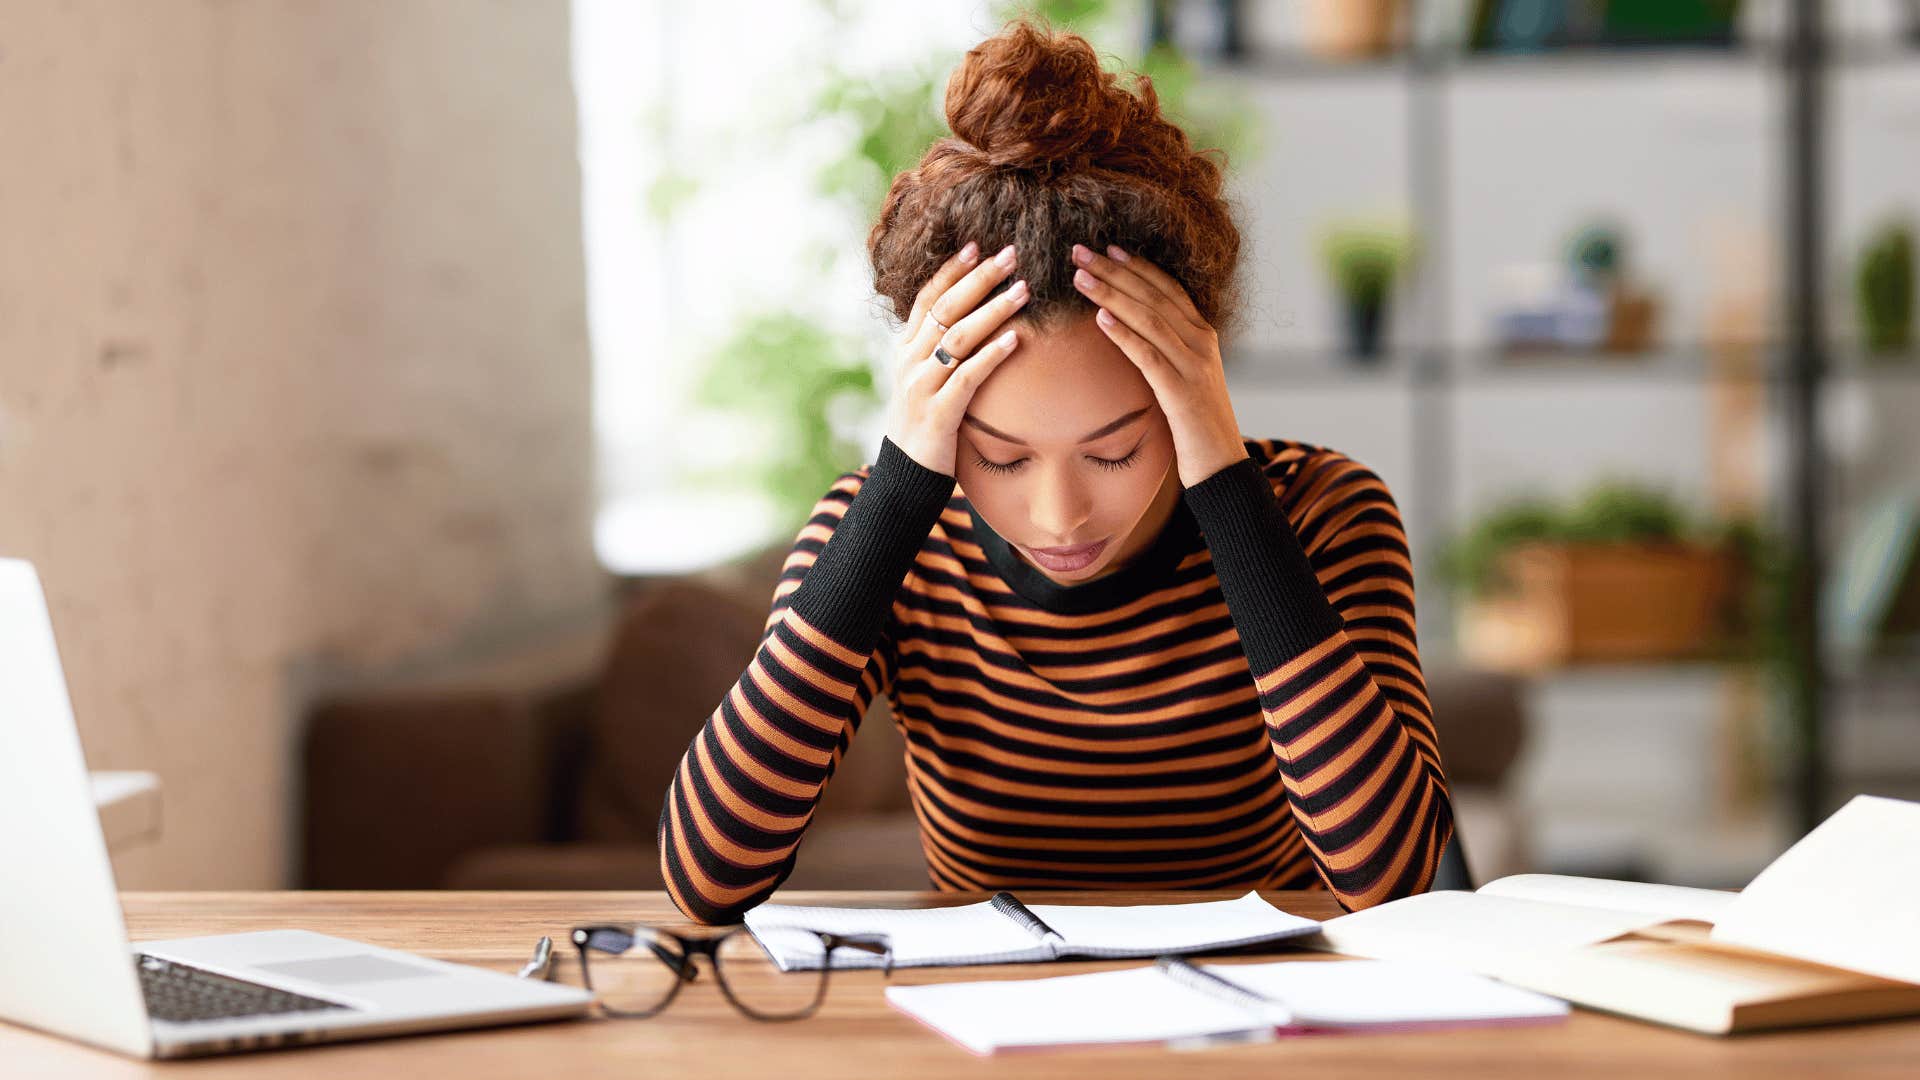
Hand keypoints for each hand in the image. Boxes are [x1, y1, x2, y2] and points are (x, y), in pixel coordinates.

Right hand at [885, 241, 1029, 475]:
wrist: (907, 475)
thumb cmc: (927, 424)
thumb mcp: (928, 380)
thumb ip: (943, 349)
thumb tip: (975, 317)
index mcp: (906, 348)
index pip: (927, 298)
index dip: (951, 270)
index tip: (977, 246)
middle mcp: (909, 361)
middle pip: (946, 309)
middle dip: (980, 279)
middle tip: (1012, 255)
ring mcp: (921, 386)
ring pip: (958, 337)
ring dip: (993, 310)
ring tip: (1024, 290)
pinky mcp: (938, 413)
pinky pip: (967, 377)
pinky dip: (991, 355)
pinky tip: (1015, 340)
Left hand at [1070, 243, 1248, 487]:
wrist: (1222, 465)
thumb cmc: (1195, 424)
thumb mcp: (1182, 378)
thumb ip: (1165, 351)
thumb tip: (1127, 331)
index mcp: (1203, 335)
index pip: (1168, 289)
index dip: (1137, 266)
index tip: (1107, 248)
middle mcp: (1202, 343)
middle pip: (1154, 296)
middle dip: (1115, 271)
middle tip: (1079, 250)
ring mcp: (1195, 366)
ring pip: (1149, 319)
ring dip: (1112, 295)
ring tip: (1080, 278)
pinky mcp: (1183, 392)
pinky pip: (1149, 356)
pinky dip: (1124, 335)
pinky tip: (1100, 320)